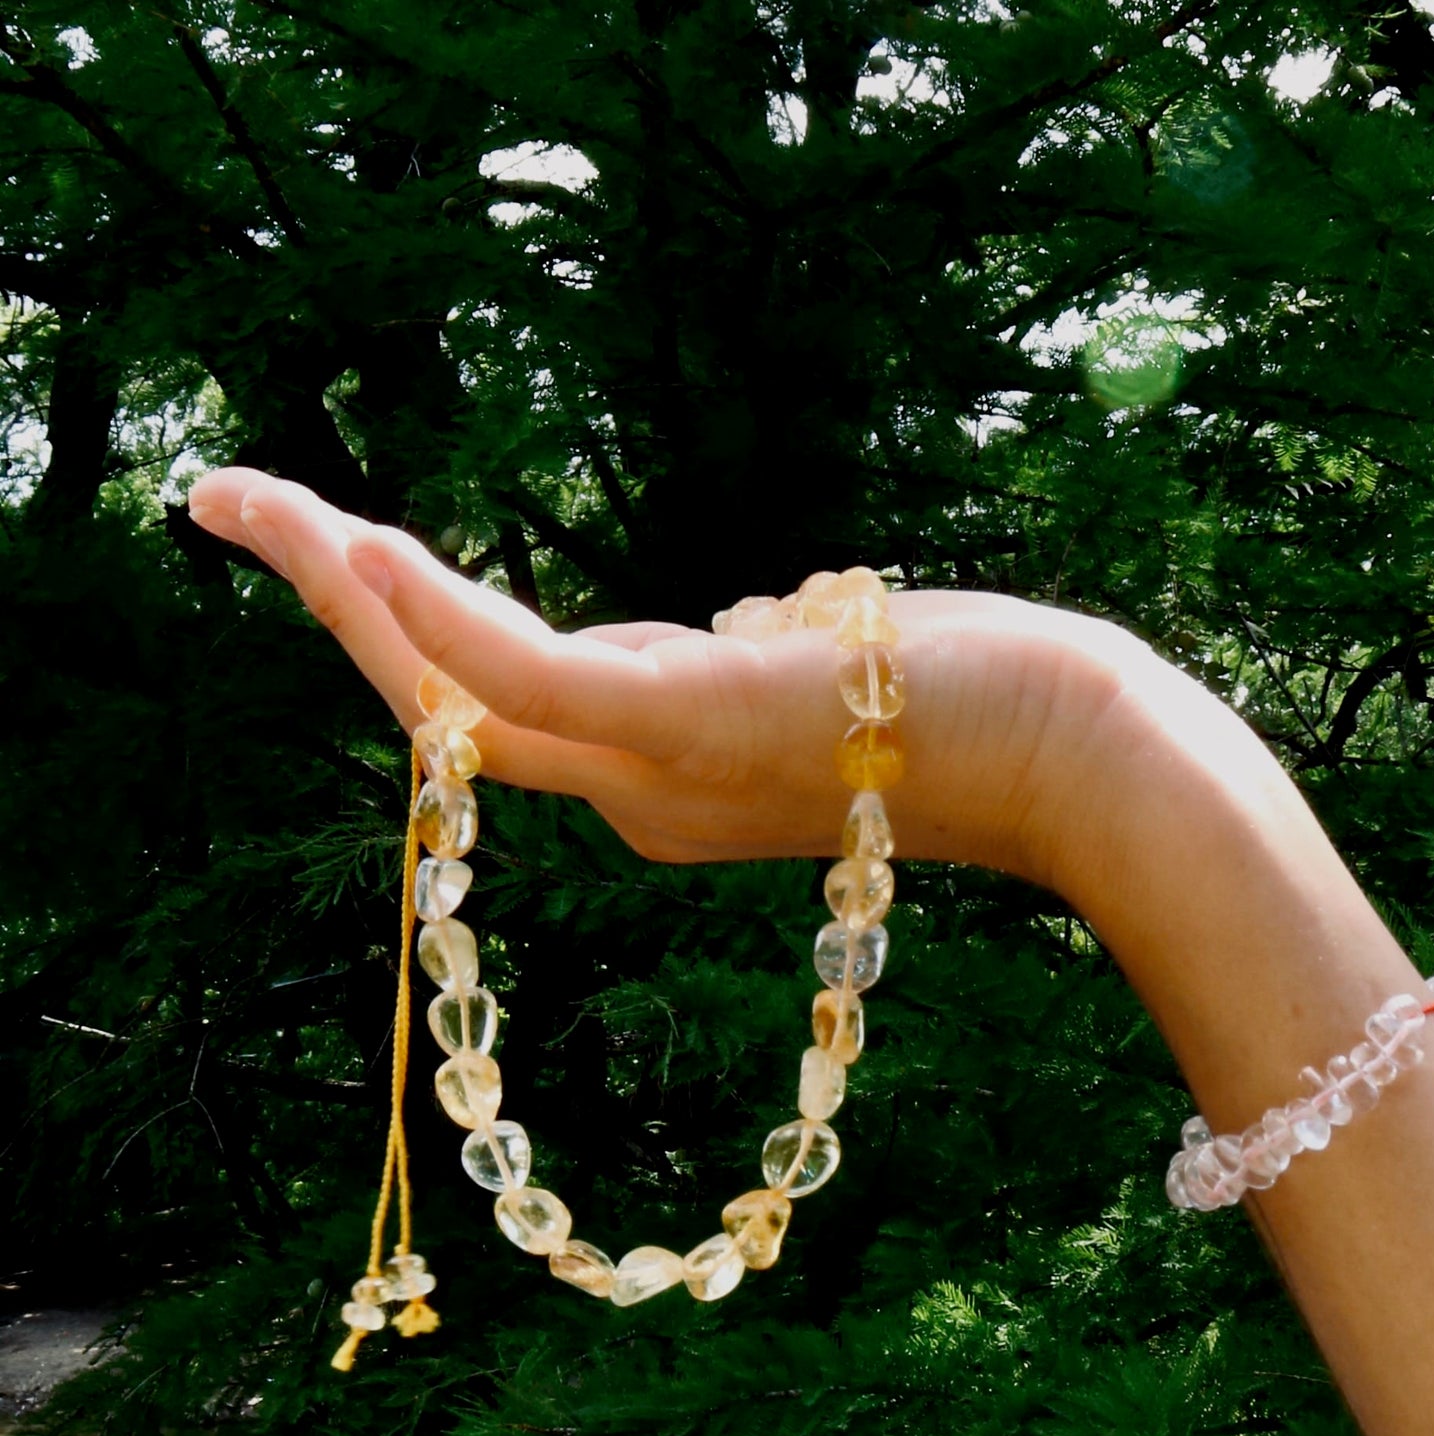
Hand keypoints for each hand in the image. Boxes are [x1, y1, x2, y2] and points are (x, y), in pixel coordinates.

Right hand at [184, 469, 1197, 897]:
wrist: (1080, 754)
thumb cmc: (978, 708)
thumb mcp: (820, 677)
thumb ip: (738, 663)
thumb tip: (708, 626)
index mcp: (665, 786)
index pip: (496, 708)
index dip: (399, 637)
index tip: (330, 549)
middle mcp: (641, 802)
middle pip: (445, 708)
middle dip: (329, 605)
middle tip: (219, 500)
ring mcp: (660, 776)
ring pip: (457, 692)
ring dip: (341, 589)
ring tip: (239, 500)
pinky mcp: (694, 727)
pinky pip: (529, 674)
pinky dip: (436, 618)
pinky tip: (358, 546)